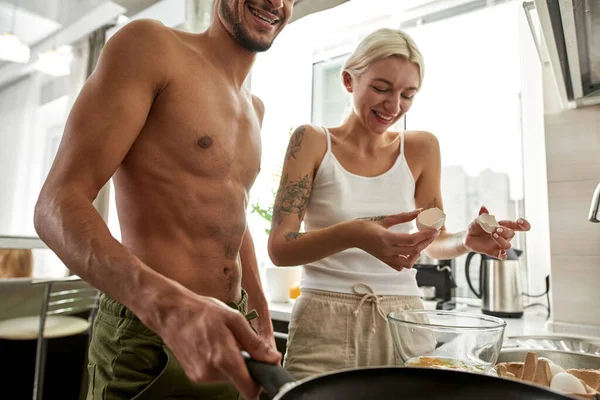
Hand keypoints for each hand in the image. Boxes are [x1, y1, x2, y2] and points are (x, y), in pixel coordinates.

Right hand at [155, 293, 280, 399]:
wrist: (170, 312)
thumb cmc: (202, 312)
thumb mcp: (234, 320)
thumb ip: (255, 343)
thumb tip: (274, 359)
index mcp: (224, 359)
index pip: (249, 390)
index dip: (260, 383)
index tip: (263, 370)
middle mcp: (211, 373)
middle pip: (239, 381)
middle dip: (244, 366)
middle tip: (238, 343)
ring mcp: (200, 376)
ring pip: (227, 377)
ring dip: (230, 363)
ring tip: (221, 341)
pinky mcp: (193, 375)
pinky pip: (215, 374)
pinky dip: (218, 363)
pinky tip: (211, 345)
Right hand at [354, 209, 439, 270]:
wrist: (350, 236)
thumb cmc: (364, 225)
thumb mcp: (384, 219)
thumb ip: (403, 216)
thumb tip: (418, 211)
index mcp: (386, 238)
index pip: (411, 240)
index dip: (425, 235)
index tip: (434, 230)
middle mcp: (387, 250)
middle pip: (413, 251)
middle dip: (426, 242)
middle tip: (432, 233)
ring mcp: (385, 257)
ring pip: (407, 263)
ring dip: (416, 255)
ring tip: (419, 244)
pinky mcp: (384, 260)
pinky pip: (399, 266)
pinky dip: (407, 261)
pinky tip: (409, 252)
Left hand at [464, 206, 530, 259]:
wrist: (469, 238)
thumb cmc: (476, 227)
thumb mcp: (478, 220)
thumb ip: (482, 216)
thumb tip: (483, 207)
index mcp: (502, 226)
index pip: (516, 225)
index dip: (522, 224)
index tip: (520, 221)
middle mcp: (503, 236)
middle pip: (511, 234)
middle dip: (505, 231)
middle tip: (496, 229)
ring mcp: (499, 245)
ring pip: (507, 245)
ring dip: (501, 241)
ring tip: (493, 235)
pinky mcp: (494, 252)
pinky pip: (502, 256)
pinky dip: (503, 255)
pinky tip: (501, 253)